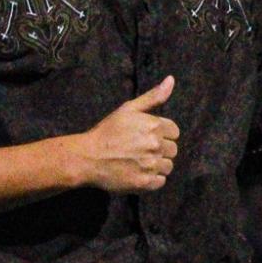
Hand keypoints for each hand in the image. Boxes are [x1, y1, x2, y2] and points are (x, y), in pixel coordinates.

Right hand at [72, 76, 179, 192]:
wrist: (87, 158)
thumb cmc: (107, 132)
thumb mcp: (128, 109)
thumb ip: (153, 96)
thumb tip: (171, 79)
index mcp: (154, 125)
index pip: (174, 132)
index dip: (162, 134)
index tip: (147, 137)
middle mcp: (155, 145)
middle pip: (173, 150)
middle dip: (160, 150)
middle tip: (141, 150)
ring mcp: (150, 165)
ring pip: (168, 167)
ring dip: (157, 165)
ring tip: (139, 162)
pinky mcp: (145, 183)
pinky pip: (160, 182)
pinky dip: (152, 180)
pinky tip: (138, 173)